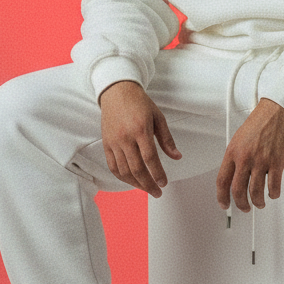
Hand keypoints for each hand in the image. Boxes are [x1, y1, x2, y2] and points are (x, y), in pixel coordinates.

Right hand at [99, 81, 180, 197]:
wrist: (117, 91)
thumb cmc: (140, 103)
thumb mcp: (158, 117)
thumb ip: (167, 139)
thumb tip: (177, 157)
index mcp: (141, 130)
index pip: (150, 158)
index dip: (157, 174)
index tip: (164, 183)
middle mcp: (125, 137)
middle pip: (137, 168)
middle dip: (148, 184)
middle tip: (157, 192)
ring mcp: (114, 142)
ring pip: (124, 170)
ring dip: (136, 184)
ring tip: (146, 188)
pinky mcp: (106, 144)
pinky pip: (112, 166)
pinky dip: (122, 177)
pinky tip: (131, 181)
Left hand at [216, 97, 283, 213]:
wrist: (278, 110)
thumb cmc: (260, 121)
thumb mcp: (239, 138)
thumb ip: (236, 157)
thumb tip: (235, 175)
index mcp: (232, 152)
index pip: (222, 181)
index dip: (221, 196)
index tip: (224, 204)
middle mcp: (245, 157)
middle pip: (237, 190)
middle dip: (240, 204)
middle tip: (244, 208)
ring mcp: (261, 161)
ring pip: (255, 192)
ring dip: (258, 202)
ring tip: (260, 203)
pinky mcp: (276, 162)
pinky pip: (273, 187)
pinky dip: (273, 194)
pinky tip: (273, 194)